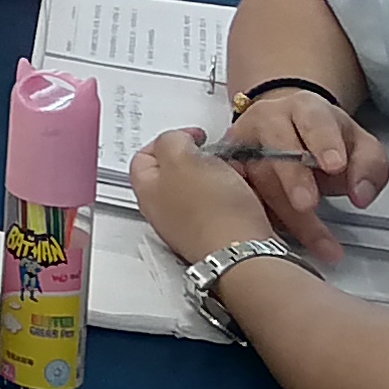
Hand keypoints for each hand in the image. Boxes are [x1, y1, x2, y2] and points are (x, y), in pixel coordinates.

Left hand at [132, 127, 283, 264]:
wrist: (244, 252)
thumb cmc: (212, 212)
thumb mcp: (182, 157)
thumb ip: (171, 140)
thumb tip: (177, 140)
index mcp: (146, 190)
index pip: (144, 156)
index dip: (168, 139)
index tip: (191, 136)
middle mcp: (163, 211)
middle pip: (175, 173)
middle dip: (196, 158)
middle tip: (212, 155)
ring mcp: (189, 225)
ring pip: (201, 188)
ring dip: (218, 176)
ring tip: (232, 174)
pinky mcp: (215, 235)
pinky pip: (221, 206)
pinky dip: (231, 195)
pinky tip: (244, 193)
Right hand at [205, 82, 385, 259]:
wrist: (289, 134)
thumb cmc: (324, 142)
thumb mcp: (359, 147)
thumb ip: (370, 167)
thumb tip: (360, 195)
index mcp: (305, 108)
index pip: (314, 120)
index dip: (323, 143)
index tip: (335, 165)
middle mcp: (268, 119)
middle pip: (276, 145)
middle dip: (292, 176)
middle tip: (307, 203)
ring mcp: (242, 142)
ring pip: (256, 175)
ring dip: (281, 210)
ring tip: (311, 241)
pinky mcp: (227, 167)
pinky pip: (237, 194)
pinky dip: (254, 216)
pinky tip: (270, 236)